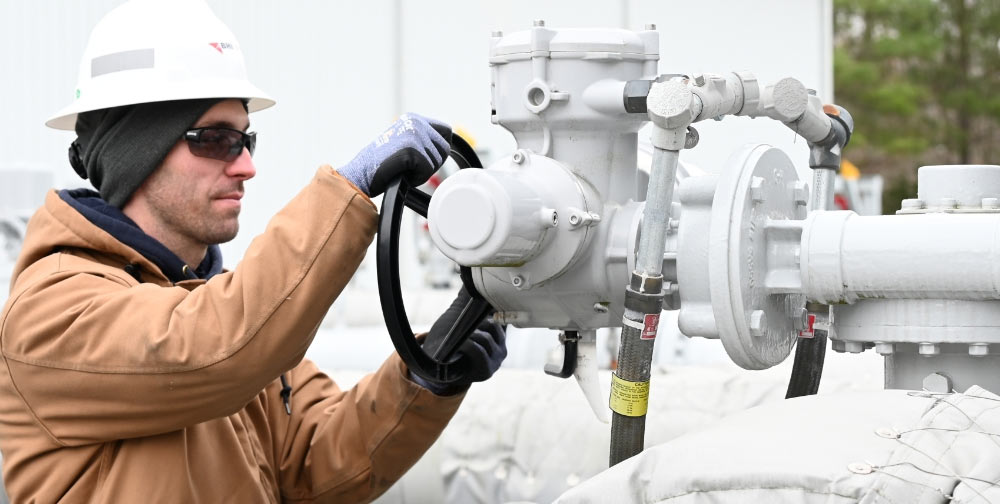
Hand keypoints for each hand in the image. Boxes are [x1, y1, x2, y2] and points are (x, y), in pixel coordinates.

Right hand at [336, 113, 450, 196]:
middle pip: (444, 148)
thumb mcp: (405, 143)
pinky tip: (402, 173)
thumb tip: (446, 146)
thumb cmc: (383, 164)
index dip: (441, 148)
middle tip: (412, 167)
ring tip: (404, 169)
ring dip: (423, 172)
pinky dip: (417, 178)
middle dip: (433, 163)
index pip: (446, 130)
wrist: (361, 173)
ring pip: (437, 161)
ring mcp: (414, 134)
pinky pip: (427, 170)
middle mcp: (416, 122)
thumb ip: (423, 139)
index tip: (429, 158)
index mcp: (414, 119)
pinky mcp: (412, 149)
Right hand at [410, 289, 506, 394]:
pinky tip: (473, 319)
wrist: (459, 363)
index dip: (466, 343)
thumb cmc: (447, 362)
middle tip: (457, 329)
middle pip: (485, 338)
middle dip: (469, 332)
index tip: (455, 340)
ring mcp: (501, 350)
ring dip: (477, 324)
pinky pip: (497, 323)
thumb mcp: (440, 362)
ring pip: (492, 328)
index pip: (479, 352)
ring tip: (464, 325)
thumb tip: (425, 352)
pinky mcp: (502, 338)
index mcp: (483, 371)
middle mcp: (496, 362)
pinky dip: (485, 319)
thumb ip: (437, 358)